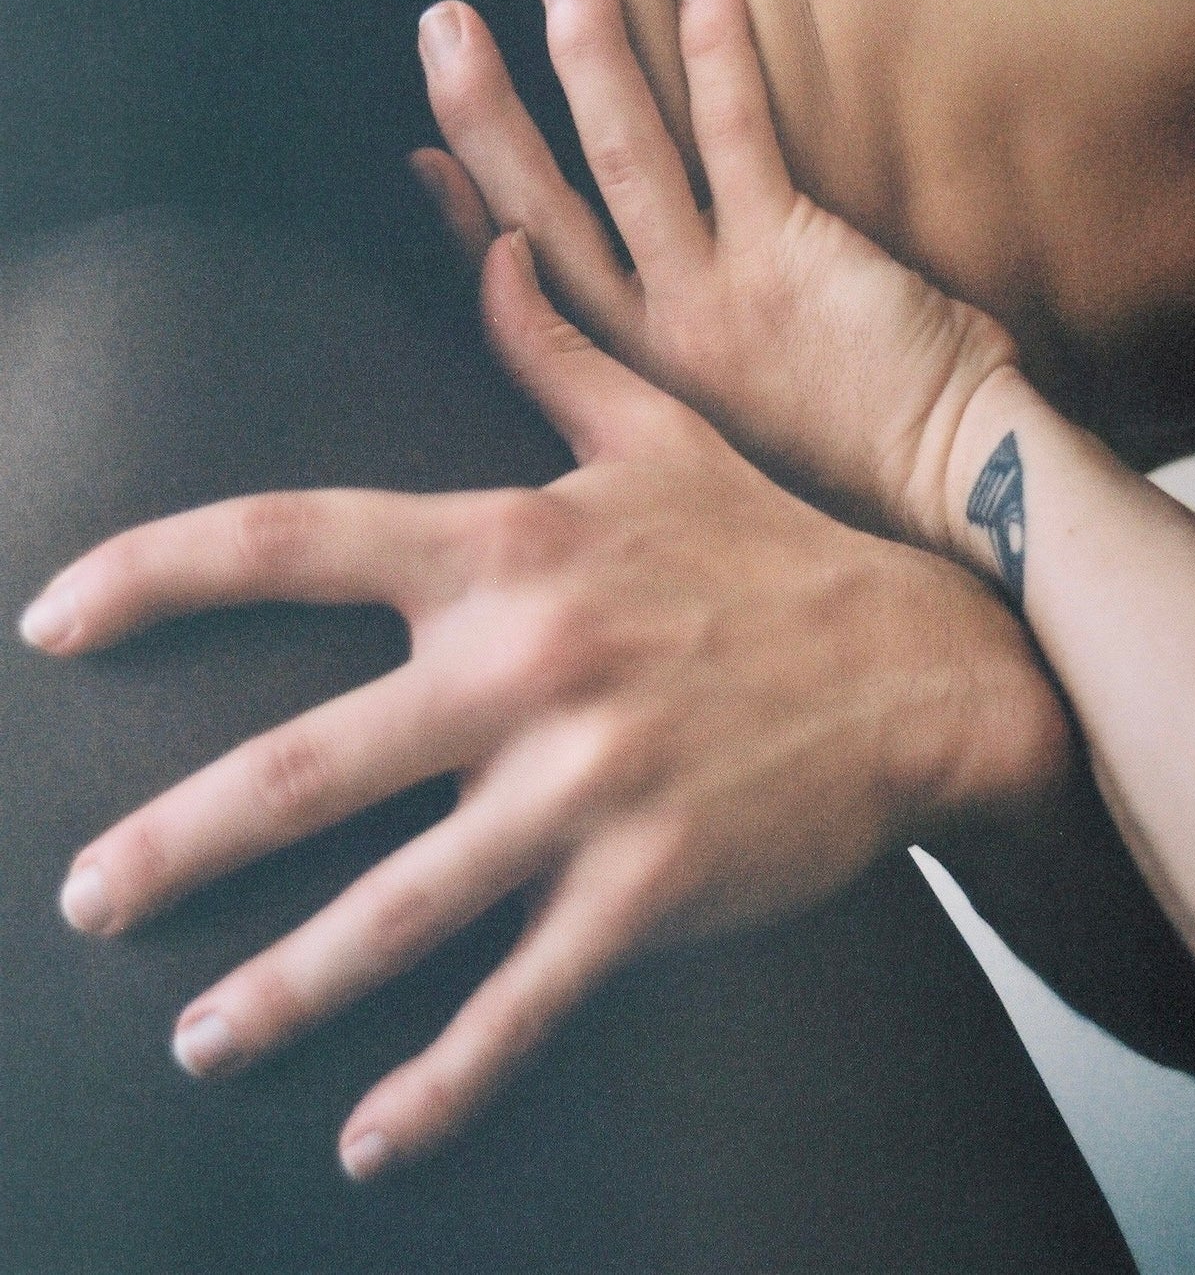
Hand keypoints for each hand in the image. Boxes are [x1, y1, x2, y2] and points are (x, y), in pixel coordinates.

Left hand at [22, 234, 1063, 1174]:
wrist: (921, 662)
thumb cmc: (768, 545)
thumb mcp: (654, 431)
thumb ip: (544, 345)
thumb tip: (482, 243)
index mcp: (506, 544)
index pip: (289, 540)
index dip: (153, 575)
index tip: (52, 619)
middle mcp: (528, 663)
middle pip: (305, 764)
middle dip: (174, 844)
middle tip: (82, 898)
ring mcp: (588, 785)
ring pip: (396, 910)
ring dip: (277, 990)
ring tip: (193, 1039)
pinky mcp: (651, 887)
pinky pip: (523, 1002)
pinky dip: (441, 1083)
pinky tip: (370, 1136)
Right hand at [414, 0, 1017, 545]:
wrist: (952, 487)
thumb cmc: (851, 455)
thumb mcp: (727, 428)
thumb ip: (678, 364)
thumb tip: (663, 295)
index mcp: (632, 379)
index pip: (522, 287)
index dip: (465, 216)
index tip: (421, 154)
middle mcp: (654, 339)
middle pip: (541, 210)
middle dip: (484, 113)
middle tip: (443, 23)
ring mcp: (717, 293)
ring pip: (625, 158)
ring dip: (588, 56)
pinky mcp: (792, 253)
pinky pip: (738, 133)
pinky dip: (716, 52)